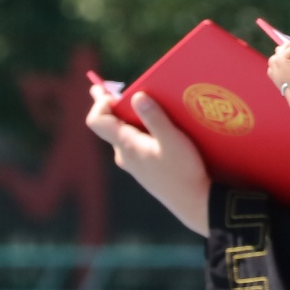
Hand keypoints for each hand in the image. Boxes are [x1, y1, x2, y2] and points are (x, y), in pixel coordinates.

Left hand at [86, 84, 211, 235]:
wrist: (193, 203)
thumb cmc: (183, 170)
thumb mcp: (172, 140)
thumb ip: (154, 118)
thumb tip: (137, 96)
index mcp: (126, 145)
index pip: (97, 121)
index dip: (100, 103)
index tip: (111, 90)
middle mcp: (124, 154)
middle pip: (110, 125)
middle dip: (116, 105)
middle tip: (120, 87)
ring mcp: (133, 163)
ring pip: (124, 134)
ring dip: (131, 118)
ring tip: (149, 105)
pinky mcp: (144, 168)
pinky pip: (135, 143)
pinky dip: (141, 130)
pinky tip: (160, 129)